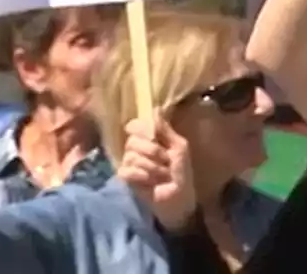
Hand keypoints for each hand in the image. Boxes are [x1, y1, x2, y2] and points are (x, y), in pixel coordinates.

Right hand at [118, 114, 195, 231]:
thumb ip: (165, 129)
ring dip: (153, 167)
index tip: (152, 135)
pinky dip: (142, 176)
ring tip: (162, 176)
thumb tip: (155, 108)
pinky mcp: (125, 179)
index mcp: (149, 138)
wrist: (178, 198)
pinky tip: (150, 183)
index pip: (135, 125)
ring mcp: (129, 163)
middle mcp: (136, 148)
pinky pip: (127, 170)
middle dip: (154, 152)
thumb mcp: (179, 147)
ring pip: (132, 156)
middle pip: (133, 141)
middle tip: (166, 162)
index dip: (141, 128)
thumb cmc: (181, 172)